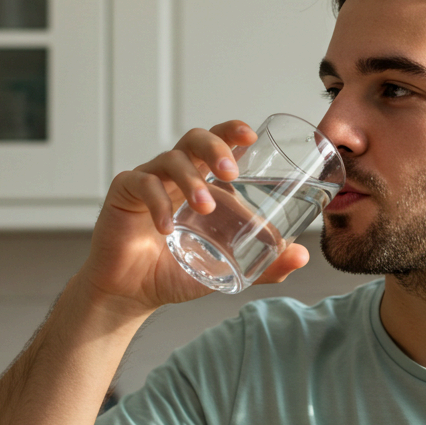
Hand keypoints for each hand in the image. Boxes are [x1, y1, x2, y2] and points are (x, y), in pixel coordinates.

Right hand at [80, 120, 311, 314]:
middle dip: (215, 147)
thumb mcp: (225, 268)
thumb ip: (263, 264)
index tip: (251, 136)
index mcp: (201, 181)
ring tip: (205, 206)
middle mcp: (175, 174)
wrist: (131, 293)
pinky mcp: (124, 192)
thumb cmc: (174, 271)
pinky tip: (167, 227)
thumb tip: (302, 255)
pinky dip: (158, 203)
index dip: (233, 132)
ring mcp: (149, 180)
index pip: (218, 144)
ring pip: (171, 160)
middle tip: (231, 172)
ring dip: (191, 179)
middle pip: (195, 139)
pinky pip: (142, 184)